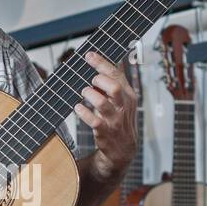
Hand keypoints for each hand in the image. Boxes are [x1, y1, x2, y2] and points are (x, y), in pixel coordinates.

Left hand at [74, 51, 137, 177]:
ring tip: (84, 93)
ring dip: (90, 95)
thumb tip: (108, 61)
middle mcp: (123, 106)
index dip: (102, 63)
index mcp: (128, 95)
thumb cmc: (119, 120)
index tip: (88, 55)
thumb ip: (115, 82)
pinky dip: (83, 112)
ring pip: (102, 102)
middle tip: (90, 82)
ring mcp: (115, 120)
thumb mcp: (123, 101)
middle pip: (113, 86)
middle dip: (98, 80)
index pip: (117, 74)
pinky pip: (93, 120)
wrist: (123, 150)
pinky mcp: (105, 132)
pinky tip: (78, 107)